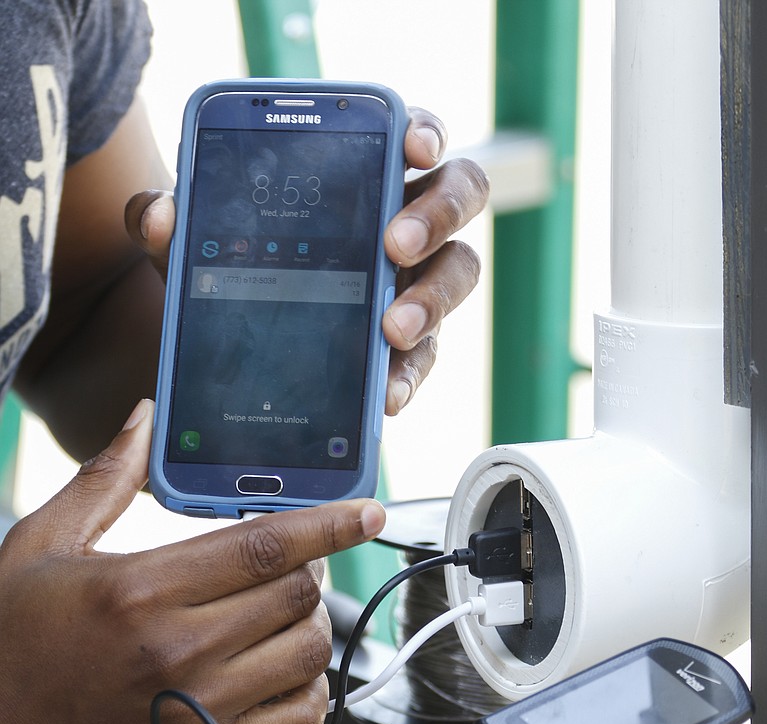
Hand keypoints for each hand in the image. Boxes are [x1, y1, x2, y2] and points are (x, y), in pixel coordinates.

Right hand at [0, 400, 385, 723]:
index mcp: (138, 590)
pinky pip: (303, 721)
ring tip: (283, 613)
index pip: (263, 546)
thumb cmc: (12, 644)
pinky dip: (309, 689)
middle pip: (297, 596)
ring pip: (308, 653)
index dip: (327, 524)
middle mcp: (178, 651)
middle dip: (311, 569)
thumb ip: (102, 480)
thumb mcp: (37, 547)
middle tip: (293, 563)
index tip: (365, 510)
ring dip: (310, 624)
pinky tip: (281, 670)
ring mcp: (200, 710)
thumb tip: (147, 419)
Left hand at [125, 106, 488, 416]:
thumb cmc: (232, 265)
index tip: (410, 145)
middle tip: (394, 246)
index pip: (410, 136)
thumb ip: (174, 220)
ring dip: (431, 301)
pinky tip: (386, 396)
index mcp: (362, 175)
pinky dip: (408, 376)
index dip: (421, 131)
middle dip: (435, 217)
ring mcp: (414, 282)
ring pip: (457, 274)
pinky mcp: (409, 345)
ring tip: (390, 329)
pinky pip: (424, 357)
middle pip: (457, 196)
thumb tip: (157, 215)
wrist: (231, 342)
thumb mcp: (199, 243)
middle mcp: (402, 221)